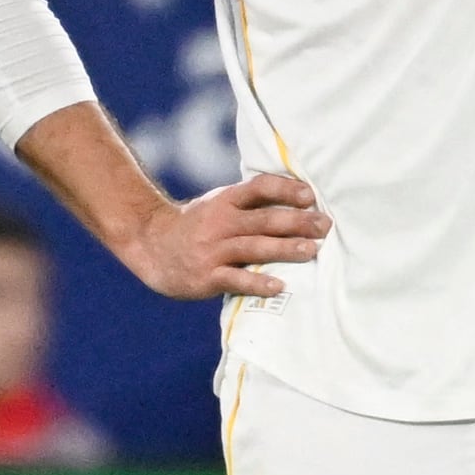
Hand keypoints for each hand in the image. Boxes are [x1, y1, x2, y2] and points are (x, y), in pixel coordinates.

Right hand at [121, 170, 328, 299]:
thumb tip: (296, 199)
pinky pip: (236, 279)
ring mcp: (213, 250)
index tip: (310, 195)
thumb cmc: (196, 226)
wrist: (149, 246)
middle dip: (298, 222)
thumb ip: (249, 204)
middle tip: (325, 226)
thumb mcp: (217, 205)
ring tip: (311, 251)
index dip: (285, 190)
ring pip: (255, 247)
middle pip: (264, 219)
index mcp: (225, 201)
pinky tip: (278, 286)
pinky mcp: (207, 276)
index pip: (259, 188)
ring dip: (285, 249)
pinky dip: (258, 282)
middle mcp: (220, 222)